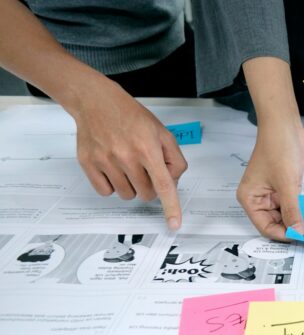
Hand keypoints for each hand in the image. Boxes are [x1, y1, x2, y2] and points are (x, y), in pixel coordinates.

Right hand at [72, 79, 186, 229]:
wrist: (96, 102)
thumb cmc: (131, 116)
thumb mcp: (162, 132)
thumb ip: (174, 159)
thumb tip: (172, 183)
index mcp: (148, 148)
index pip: (163, 184)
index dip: (171, 207)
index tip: (174, 224)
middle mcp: (126, 156)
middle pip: (146, 194)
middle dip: (150, 187)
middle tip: (145, 169)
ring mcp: (105, 161)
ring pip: (127, 195)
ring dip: (131, 186)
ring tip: (128, 165)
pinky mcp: (88, 164)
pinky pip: (106, 192)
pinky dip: (112, 186)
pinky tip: (113, 168)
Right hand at [237, 121, 303, 240]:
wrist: (284, 125)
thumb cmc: (278, 148)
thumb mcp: (286, 184)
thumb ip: (292, 210)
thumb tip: (298, 232)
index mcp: (250, 199)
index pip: (265, 226)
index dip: (281, 234)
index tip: (300, 238)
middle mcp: (259, 198)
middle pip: (275, 223)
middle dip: (291, 228)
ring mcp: (272, 193)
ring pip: (285, 215)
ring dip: (298, 220)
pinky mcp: (284, 187)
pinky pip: (292, 204)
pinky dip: (301, 210)